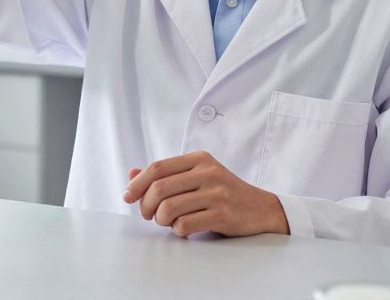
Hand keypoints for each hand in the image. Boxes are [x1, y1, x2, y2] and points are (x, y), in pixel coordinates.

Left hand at [123, 151, 289, 237]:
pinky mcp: (222, 214)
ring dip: (161, 220)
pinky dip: (178, 230)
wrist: (261, 208)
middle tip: (147, 215)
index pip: (158, 167)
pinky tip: (184, 228)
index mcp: (199, 159)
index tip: (127, 197)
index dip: (137, 183)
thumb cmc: (223, 193)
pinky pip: (185, 224)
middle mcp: (208, 172)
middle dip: (146, 205)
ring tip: (167, 222)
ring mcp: (217, 193)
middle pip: (159, 188)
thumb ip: (166, 175)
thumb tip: (131, 174)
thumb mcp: (197, 176)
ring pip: (169, 207)